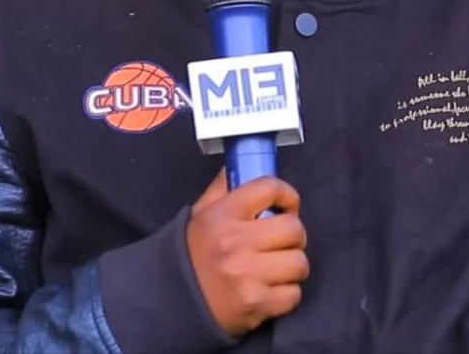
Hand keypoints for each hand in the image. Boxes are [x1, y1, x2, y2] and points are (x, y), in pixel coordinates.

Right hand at [187, 170, 308, 335]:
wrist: (170, 302)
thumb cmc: (192, 253)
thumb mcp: (200, 213)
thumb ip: (223, 187)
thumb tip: (242, 162)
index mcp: (223, 214)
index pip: (269, 188)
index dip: (287, 195)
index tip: (288, 206)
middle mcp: (235, 242)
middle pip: (293, 228)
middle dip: (294, 235)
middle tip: (283, 242)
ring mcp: (246, 276)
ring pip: (298, 263)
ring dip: (293, 266)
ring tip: (279, 268)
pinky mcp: (255, 305)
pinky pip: (293, 294)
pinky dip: (287, 294)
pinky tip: (272, 290)